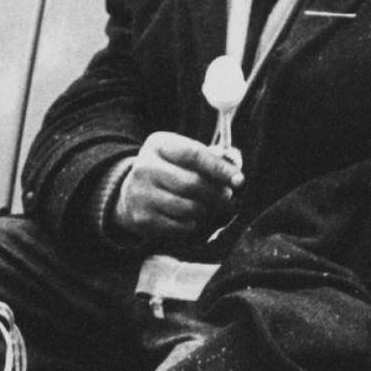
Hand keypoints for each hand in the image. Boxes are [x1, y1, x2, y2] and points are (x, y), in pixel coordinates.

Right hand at [114, 132, 241, 243]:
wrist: (130, 193)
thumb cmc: (169, 171)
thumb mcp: (182, 156)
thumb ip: (209, 159)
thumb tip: (236, 174)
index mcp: (158, 145)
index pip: (194, 155)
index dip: (220, 169)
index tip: (240, 180)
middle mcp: (145, 167)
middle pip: (192, 183)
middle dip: (217, 193)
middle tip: (228, 198)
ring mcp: (140, 194)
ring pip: (188, 207)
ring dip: (206, 210)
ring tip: (208, 207)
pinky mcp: (141, 218)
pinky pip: (180, 226)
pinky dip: (192, 224)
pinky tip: (191, 217)